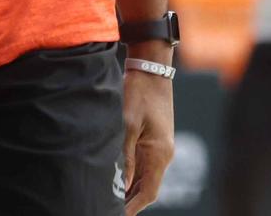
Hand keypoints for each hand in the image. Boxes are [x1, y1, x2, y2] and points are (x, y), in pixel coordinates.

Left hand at [121, 63, 174, 213]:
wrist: (151, 68)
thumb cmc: (138, 93)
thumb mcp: (127, 125)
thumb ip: (125, 157)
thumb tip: (123, 185)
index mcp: (160, 153)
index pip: (149, 193)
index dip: (133, 208)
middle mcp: (164, 153)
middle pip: (148, 188)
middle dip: (130, 202)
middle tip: (107, 209)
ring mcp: (160, 146)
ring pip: (146, 178)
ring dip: (130, 190)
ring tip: (108, 199)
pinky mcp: (154, 139)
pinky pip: (145, 165)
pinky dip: (133, 176)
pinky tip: (117, 179)